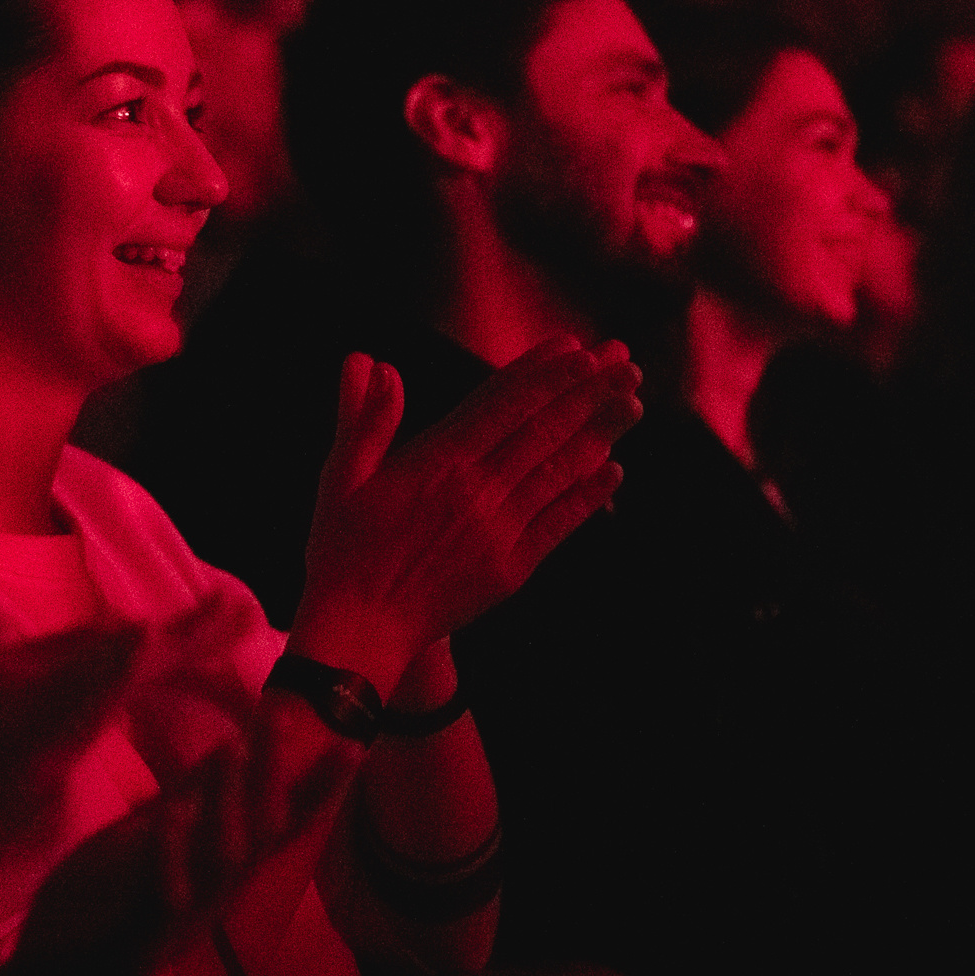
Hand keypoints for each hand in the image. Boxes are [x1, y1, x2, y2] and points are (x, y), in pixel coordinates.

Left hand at [0, 731, 360, 975]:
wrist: (53, 972)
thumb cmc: (106, 899)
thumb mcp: (152, 839)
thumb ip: (192, 799)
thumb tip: (233, 743)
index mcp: (219, 869)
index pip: (280, 824)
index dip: (317, 788)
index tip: (352, 742)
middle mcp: (215, 895)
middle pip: (259, 832)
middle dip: (271, 774)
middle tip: (277, 715)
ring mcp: (182, 918)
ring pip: (222, 860)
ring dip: (228, 802)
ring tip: (230, 745)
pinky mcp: (139, 936)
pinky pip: (163, 893)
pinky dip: (171, 852)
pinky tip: (171, 812)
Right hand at [294, 341, 638, 691]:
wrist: (361, 628)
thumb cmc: (343, 548)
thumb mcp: (342, 475)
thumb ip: (365, 417)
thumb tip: (370, 361)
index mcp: (436, 461)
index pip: (500, 403)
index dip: (541, 372)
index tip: (575, 347)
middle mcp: (476, 491)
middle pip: (542, 430)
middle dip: (587, 391)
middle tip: (625, 361)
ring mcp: (499, 530)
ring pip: (559, 471)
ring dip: (599, 433)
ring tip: (632, 402)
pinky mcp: (512, 568)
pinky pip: (559, 524)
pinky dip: (587, 496)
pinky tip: (613, 471)